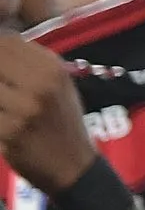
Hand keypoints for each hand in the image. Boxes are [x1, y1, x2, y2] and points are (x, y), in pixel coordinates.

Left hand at [0, 35, 95, 194]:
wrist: (72, 166)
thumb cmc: (62, 123)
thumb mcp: (58, 86)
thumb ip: (29, 65)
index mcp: (53, 68)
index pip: (6, 42)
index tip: (1, 71)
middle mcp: (40, 84)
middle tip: (2, 92)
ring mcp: (23, 108)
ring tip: (3, 105)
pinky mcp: (8, 131)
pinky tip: (1, 121)